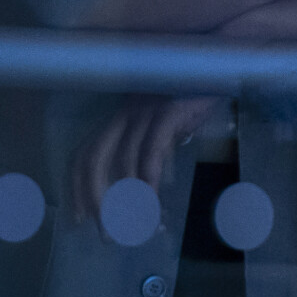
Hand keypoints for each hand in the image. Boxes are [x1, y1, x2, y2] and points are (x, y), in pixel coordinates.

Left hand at [70, 94, 223, 218]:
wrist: (218, 64)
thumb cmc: (193, 96)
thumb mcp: (164, 123)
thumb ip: (151, 147)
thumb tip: (144, 186)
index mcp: (119, 117)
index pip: (85, 153)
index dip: (78, 188)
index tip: (80, 219)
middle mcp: (125, 113)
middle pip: (94, 158)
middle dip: (96, 199)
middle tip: (108, 233)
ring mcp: (146, 110)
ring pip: (123, 160)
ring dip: (127, 198)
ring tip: (137, 227)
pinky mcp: (168, 110)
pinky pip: (152, 150)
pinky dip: (149, 180)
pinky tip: (153, 201)